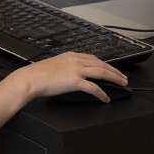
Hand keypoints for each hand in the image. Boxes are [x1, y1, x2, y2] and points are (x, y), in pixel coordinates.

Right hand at [14, 52, 128, 103]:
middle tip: (123, 77)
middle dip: (114, 71)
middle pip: (101, 64)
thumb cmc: (37, 74)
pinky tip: (106, 98)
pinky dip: (102, 93)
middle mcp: (75, 60)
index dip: (105, 64)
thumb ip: (65, 67)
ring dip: (114, 78)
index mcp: (70, 55)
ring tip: (122, 84)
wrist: (30, 79)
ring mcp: (76, 70)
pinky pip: (94, 88)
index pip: (93, 58)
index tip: (111, 68)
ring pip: (101, 73)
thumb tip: (70, 74)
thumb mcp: (53, 64)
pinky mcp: (75, 81)